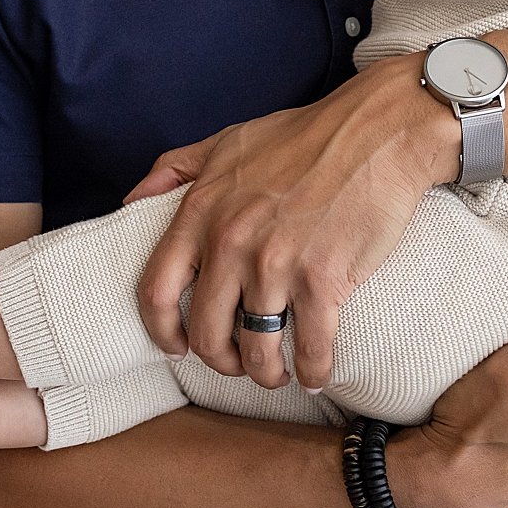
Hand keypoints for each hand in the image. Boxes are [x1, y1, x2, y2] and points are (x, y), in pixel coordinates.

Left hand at [127, 53, 456, 392]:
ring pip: (256, 351)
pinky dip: (314, 372)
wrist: (377, 132)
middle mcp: (230, 243)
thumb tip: (130, 202)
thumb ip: (173, 171)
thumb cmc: (304, 135)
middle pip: (206, 334)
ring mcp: (275, 265)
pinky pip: (311, 349)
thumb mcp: (224, 142)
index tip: (176, 346)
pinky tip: (317, 375)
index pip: (155, 291)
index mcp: (200, 212)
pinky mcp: (323, 280)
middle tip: (237, 362)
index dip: (161, 331)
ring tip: (277, 372)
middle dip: (221, 360)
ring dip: (266, 374)